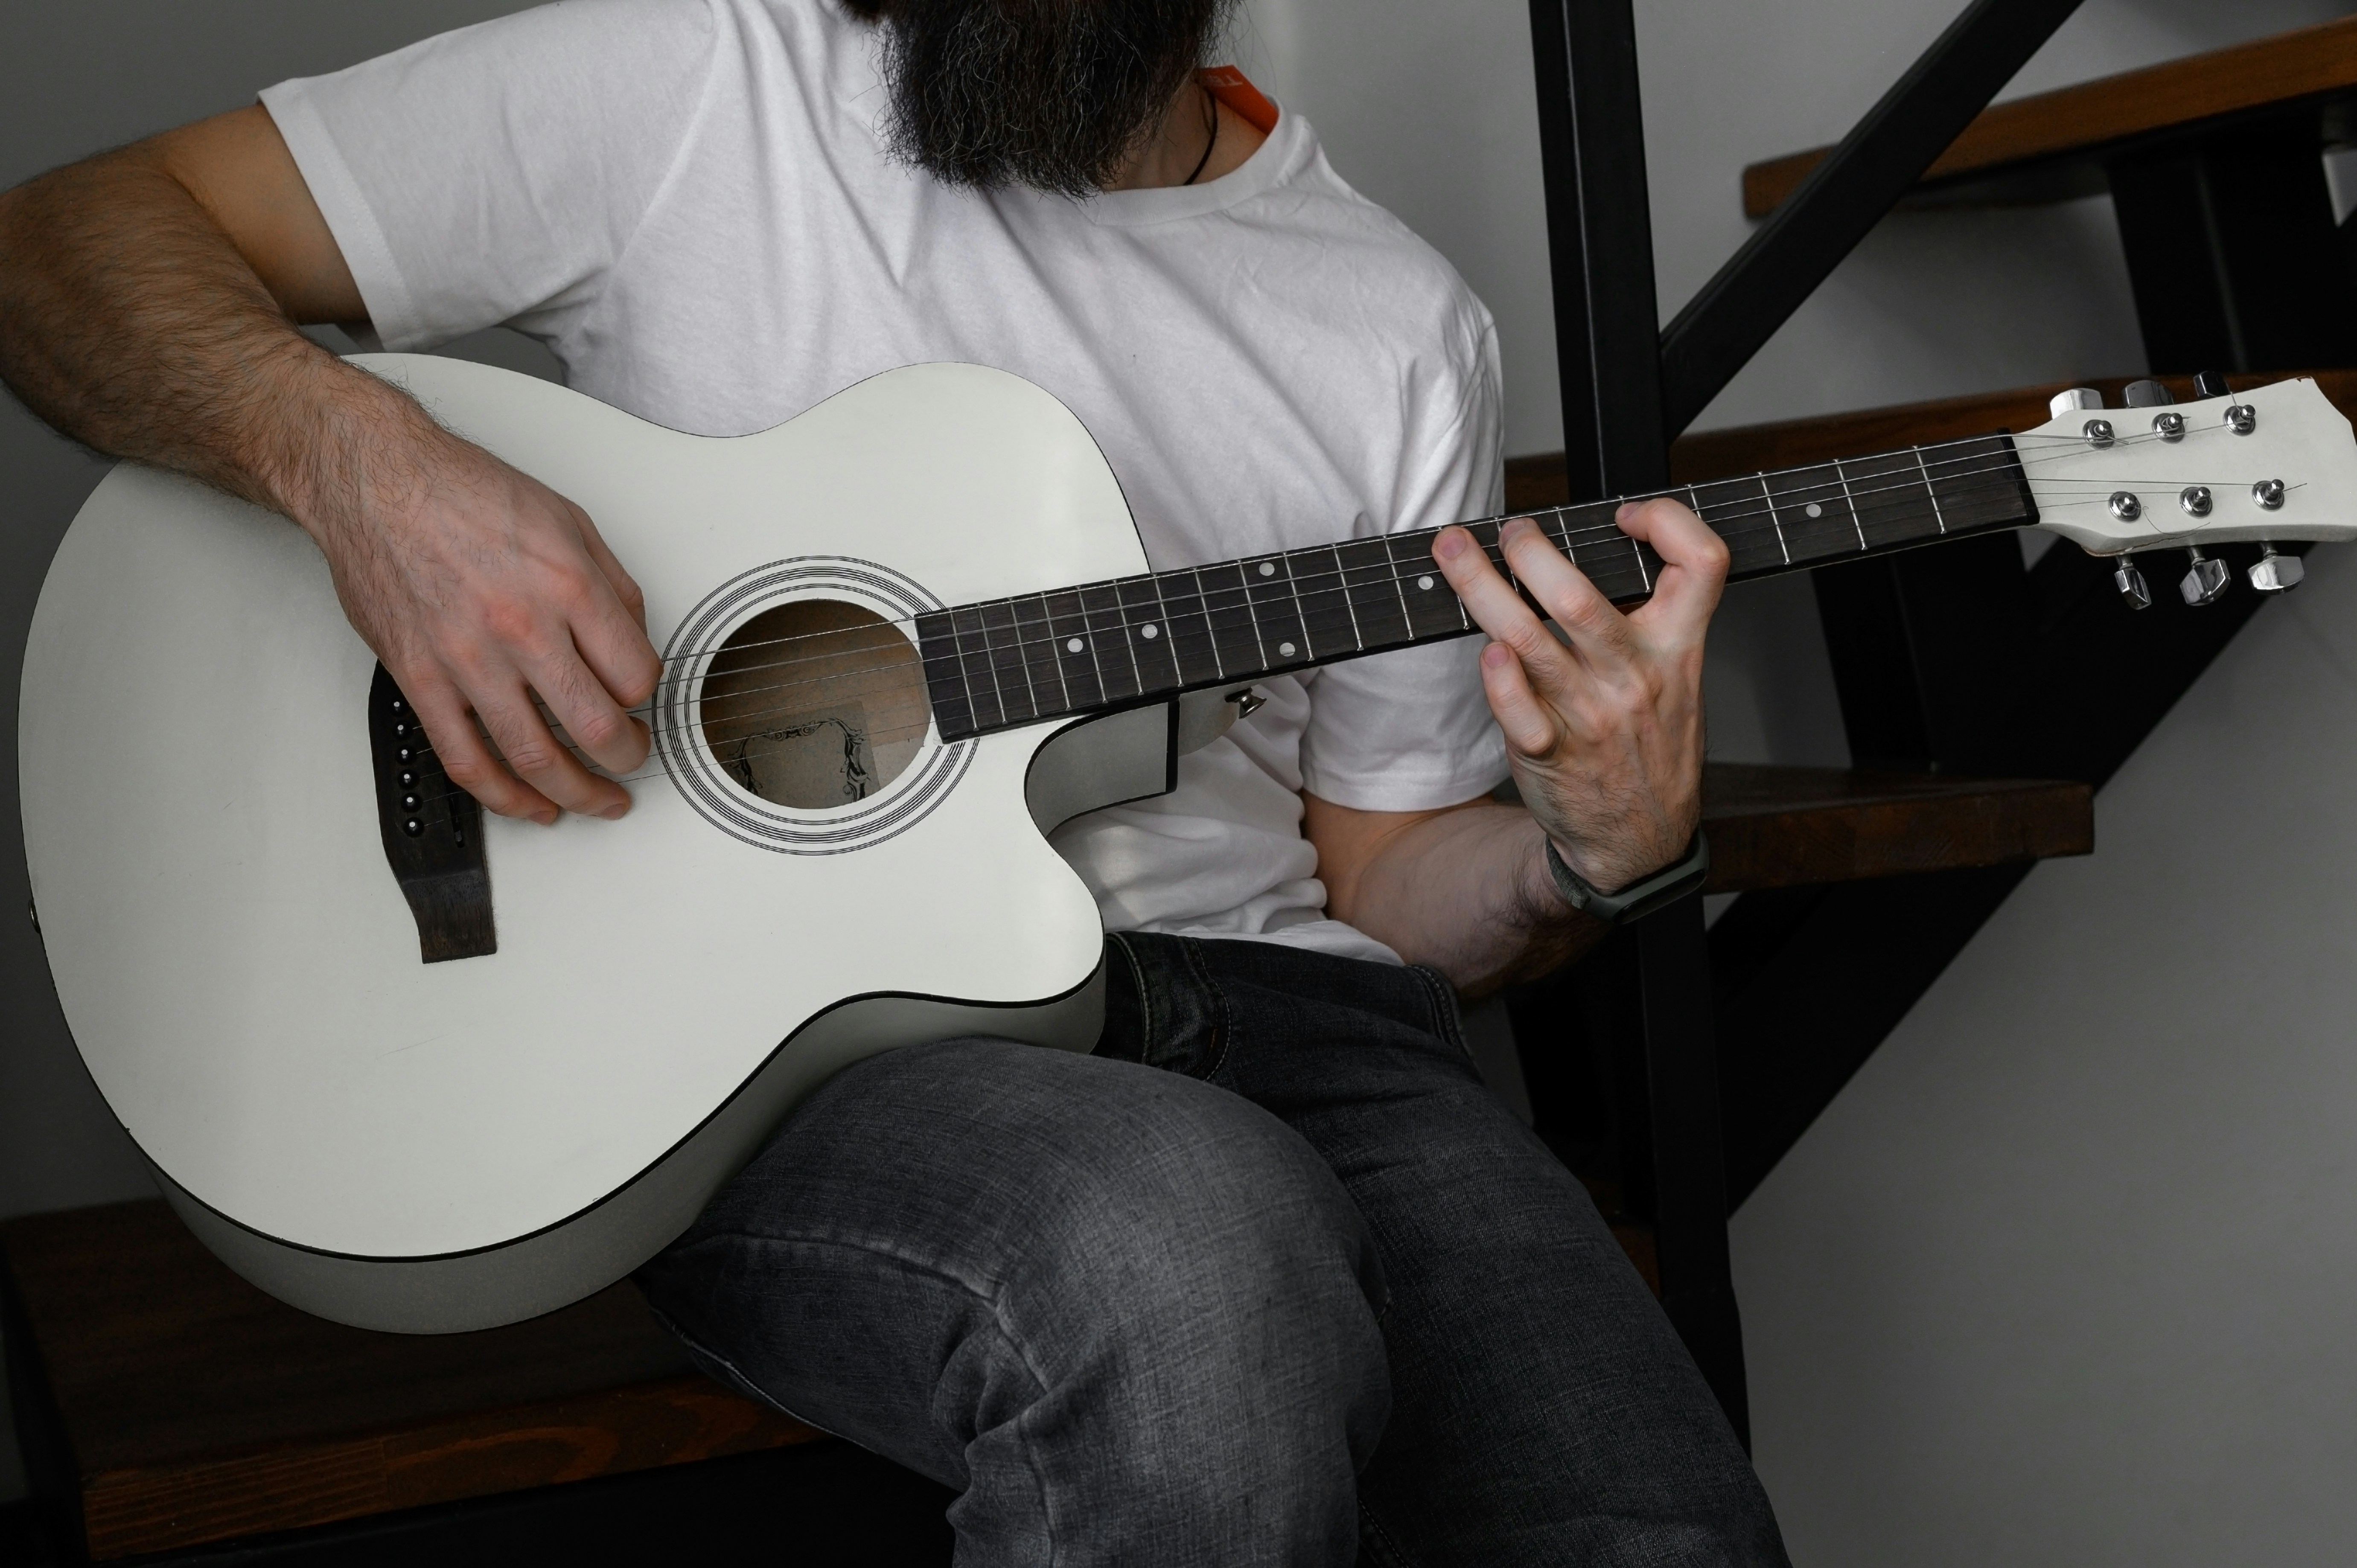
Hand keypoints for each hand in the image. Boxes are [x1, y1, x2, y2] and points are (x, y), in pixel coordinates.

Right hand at [296, 387, 661, 822]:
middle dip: (627, 758)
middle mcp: (521, 627)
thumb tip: (636, 643)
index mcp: (568, 586)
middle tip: (634, 761)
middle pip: (596, 727)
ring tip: (596, 801)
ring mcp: (467, 659)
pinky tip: (530, 804)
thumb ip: (611, 588)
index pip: (635, 675)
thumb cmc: (463, 492)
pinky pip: (466, 759)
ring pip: (535, 757)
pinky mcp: (420, 679)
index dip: (648, 698)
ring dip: (576, 793)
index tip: (642, 701)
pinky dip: (504, 796)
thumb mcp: (569, 521)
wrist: (375, 481)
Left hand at [1431, 500, 1726, 896]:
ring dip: (1481, 588)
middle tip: (1507, 530)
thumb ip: (1652, 621)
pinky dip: (1496, 677)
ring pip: (1527, 639)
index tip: (1626, 515)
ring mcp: (1589, 715)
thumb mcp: (1678, 679)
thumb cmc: (1648, 745)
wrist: (1639, 839)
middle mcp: (1633, 677)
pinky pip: (1514, 706)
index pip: (1701, 565)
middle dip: (1531, 552)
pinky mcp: (1548, 750)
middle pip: (1579, 597)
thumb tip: (1598, 551)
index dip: (1669, 522)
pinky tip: (1485, 650)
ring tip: (1454, 550)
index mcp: (1675, 649)